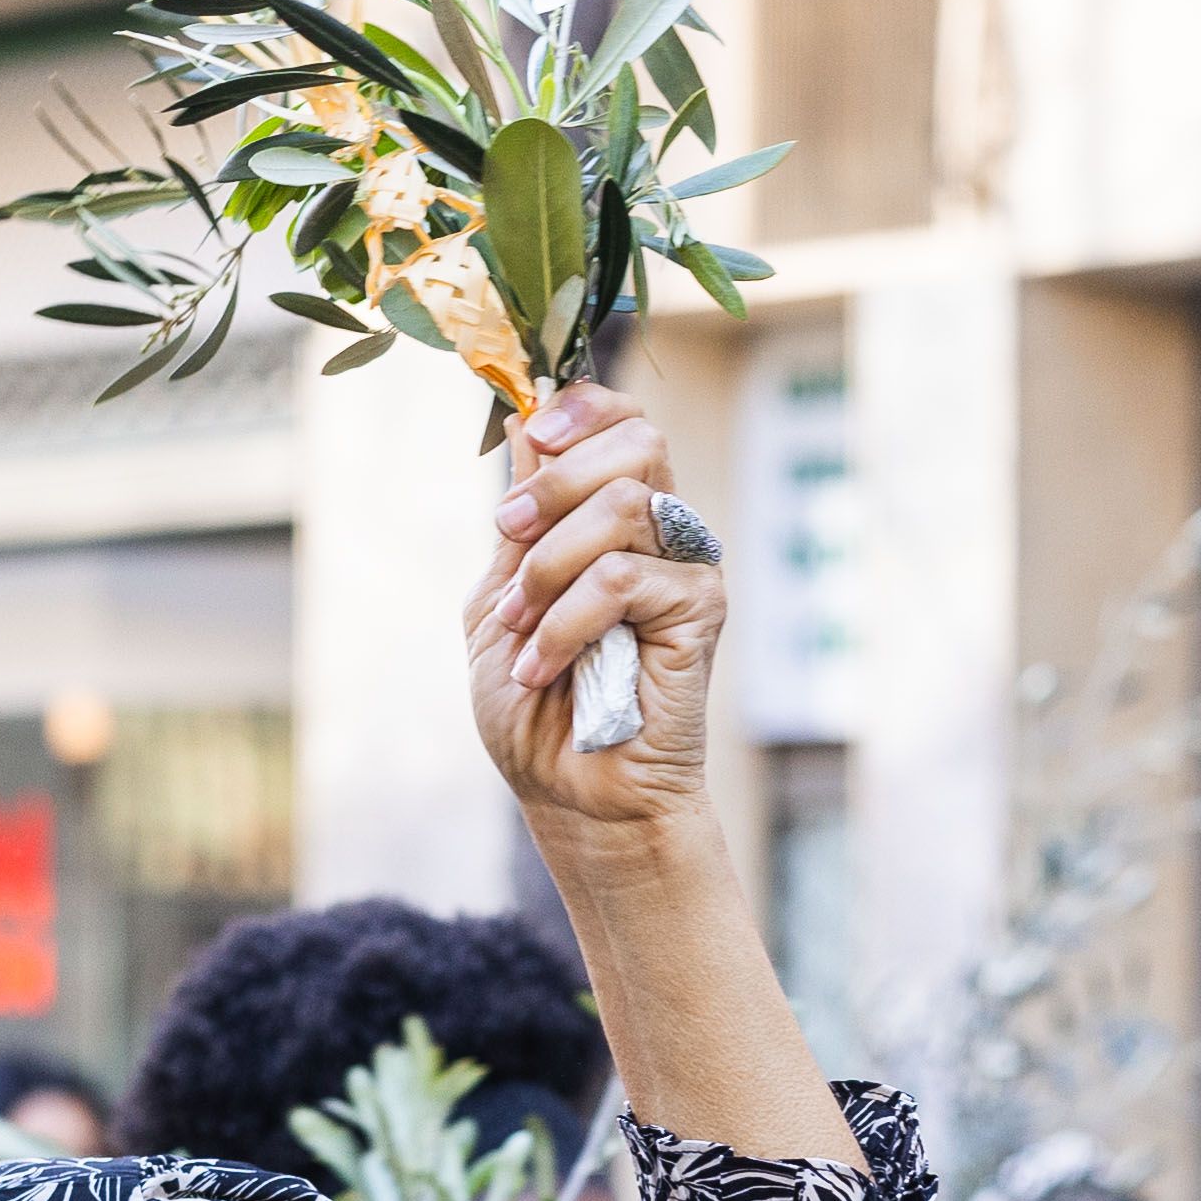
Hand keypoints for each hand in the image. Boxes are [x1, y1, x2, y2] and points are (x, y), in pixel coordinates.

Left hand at [465, 383, 723, 840]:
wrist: (570, 792)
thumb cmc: (534, 706)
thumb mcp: (501, 597)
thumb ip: (520, 519)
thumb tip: (523, 420)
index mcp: (613, 518)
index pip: (622, 422)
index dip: (583, 408)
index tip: (534, 432)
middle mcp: (660, 532)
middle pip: (636, 441)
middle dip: (557, 479)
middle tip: (507, 531)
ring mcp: (685, 569)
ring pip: (626, 503)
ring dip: (548, 563)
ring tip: (518, 624)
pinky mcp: (700, 611)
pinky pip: (625, 577)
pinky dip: (566, 619)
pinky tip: (541, 663)